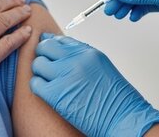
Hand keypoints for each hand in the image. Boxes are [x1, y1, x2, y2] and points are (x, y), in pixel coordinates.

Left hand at [31, 34, 158, 136]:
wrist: (123, 118)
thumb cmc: (116, 98)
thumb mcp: (101, 66)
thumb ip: (82, 57)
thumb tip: (62, 53)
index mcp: (87, 52)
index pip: (59, 39)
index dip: (51, 44)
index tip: (48, 50)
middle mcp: (75, 60)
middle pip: (44, 47)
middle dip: (42, 55)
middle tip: (46, 64)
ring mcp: (64, 76)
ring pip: (37, 64)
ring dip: (40, 72)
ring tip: (48, 80)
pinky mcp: (55, 94)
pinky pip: (35, 83)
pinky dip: (38, 86)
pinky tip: (47, 90)